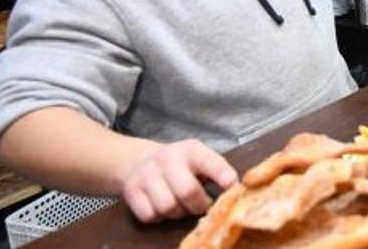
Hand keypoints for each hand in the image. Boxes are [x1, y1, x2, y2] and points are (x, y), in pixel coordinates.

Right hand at [120, 139, 237, 222]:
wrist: (137, 160)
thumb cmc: (179, 164)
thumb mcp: (199, 158)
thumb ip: (217, 171)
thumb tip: (236, 193)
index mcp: (191, 150)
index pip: (212, 163)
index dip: (225, 179)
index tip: (232, 189)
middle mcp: (167, 159)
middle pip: (188, 192)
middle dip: (199, 205)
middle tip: (203, 206)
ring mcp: (146, 175)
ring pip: (168, 207)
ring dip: (179, 213)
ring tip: (182, 205)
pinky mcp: (131, 191)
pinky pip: (150, 215)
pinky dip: (160, 217)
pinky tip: (164, 207)